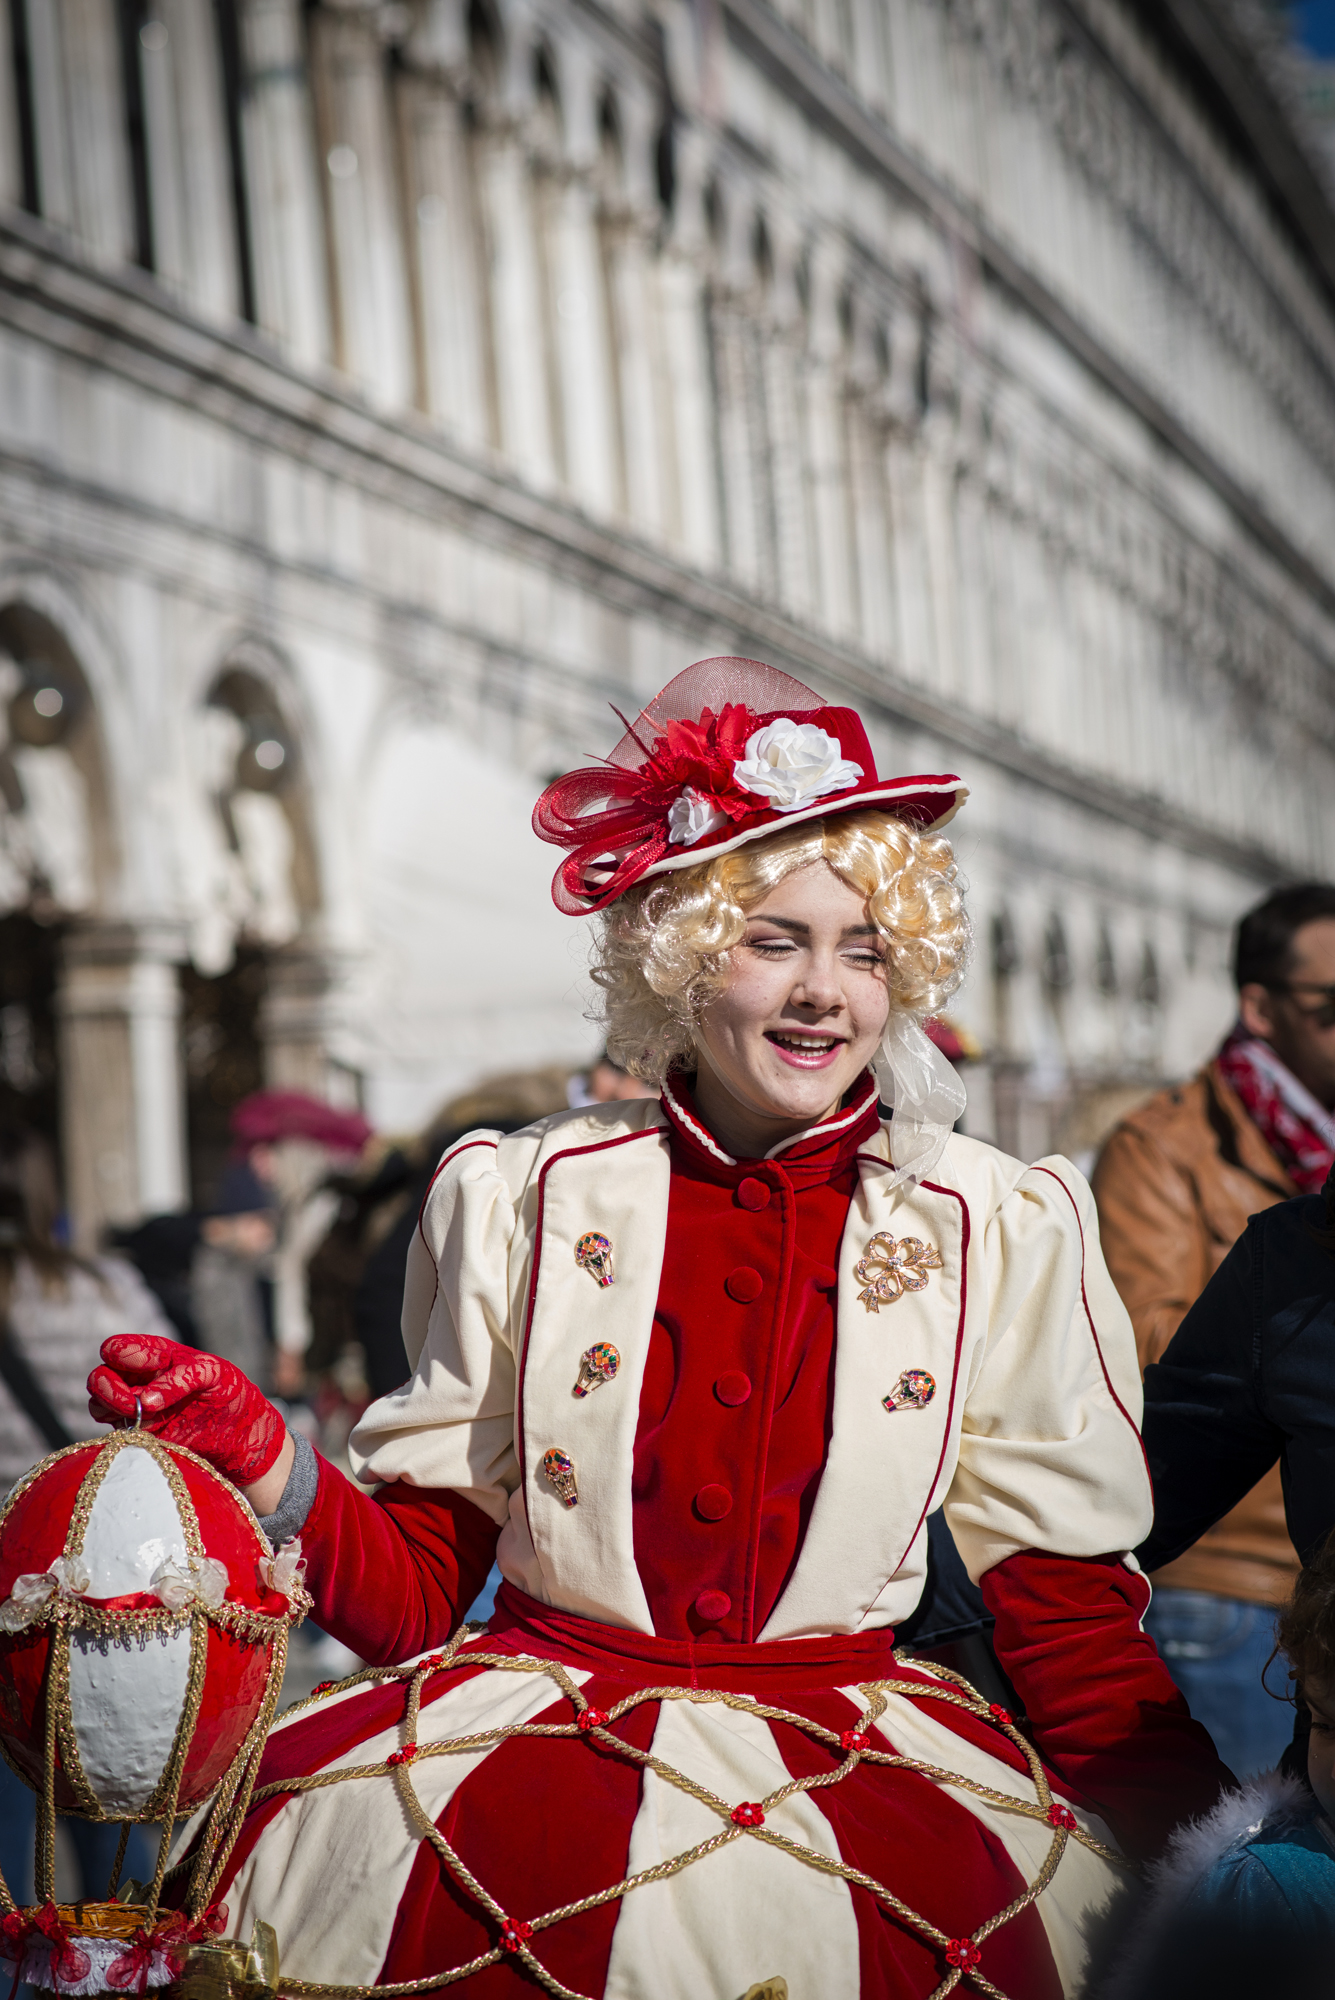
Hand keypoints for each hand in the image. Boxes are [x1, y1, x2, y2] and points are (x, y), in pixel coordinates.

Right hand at [88, 1335, 286, 1487]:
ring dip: (110, 1409)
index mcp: (155, 1355)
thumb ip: (179, 1379)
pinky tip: (142, 1432)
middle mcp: (139, 1380)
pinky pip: (113, 1433)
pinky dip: (118, 1431)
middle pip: (99, 1377)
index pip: (117, 1348)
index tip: (143, 1368)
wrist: (242, 1434)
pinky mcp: (139, 1435)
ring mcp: (136, 1408)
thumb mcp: (213, 1373)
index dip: (122, 1356)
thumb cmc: (229, 1392)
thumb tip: (145, 1401)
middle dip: (108, 1387)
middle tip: (133, 1403)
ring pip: (98, 1405)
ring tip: (140, 1417)